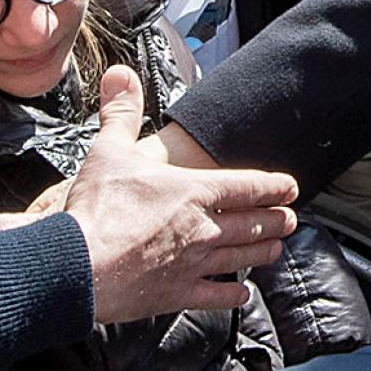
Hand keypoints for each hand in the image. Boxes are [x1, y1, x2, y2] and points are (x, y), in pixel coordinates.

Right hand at [68, 65, 299, 323]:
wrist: (79, 266)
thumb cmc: (97, 209)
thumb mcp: (108, 150)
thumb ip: (121, 112)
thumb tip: (120, 74)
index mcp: (193, 191)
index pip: (247, 185)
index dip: (274, 185)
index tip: (291, 187)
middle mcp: (203, 229)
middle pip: (252, 224)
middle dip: (276, 220)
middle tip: (291, 219)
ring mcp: (193, 265)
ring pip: (242, 258)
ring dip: (264, 252)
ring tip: (276, 249)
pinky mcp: (178, 294)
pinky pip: (217, 296)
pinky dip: (234, 295)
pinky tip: (242, 294)